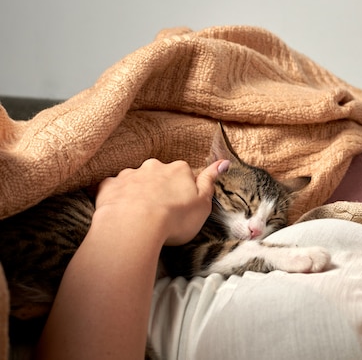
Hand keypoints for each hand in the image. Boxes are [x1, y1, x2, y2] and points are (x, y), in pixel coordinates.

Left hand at [94, 158, 229, 245]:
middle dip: (159, 189)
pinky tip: (119, 213)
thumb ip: (210, 181)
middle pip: (158, 175)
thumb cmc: (174, 218)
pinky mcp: (109, 186)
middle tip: (160, 213)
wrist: (135, 226)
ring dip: (137, 193)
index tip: (181, 206)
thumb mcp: (203, 204)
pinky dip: (116, 198)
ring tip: (139, 217)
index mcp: (178, 169)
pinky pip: (113, 189)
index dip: (183, 190)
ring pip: (135, 181)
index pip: (183, 174)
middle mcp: (154, 166)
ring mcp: (130, 175)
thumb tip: (223, 162)